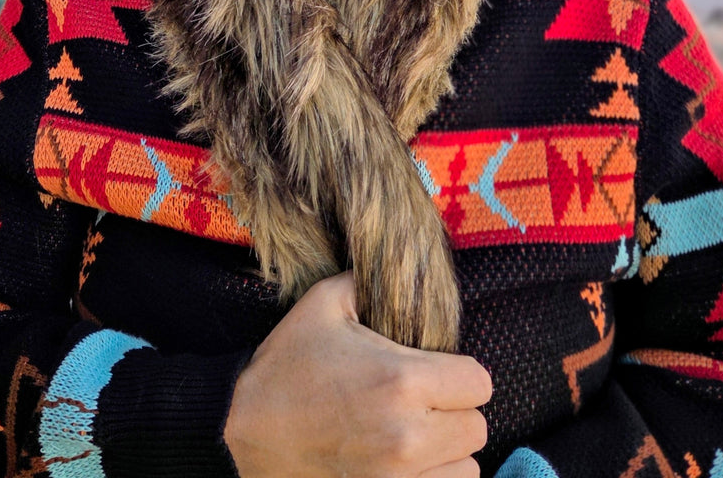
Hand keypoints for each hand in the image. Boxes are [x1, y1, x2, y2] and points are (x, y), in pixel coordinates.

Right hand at [224, 272, 490, 477]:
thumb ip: (367, 280)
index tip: (438, 368)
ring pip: (467, 469)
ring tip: (417, 432)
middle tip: (425, 399)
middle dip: (457, 410)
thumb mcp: (323, 304)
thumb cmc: (286, 365)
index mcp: (402, 381)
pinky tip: (406, 460)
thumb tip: (395, 265)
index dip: (462, 371)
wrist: (243, 430)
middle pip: (478, 428)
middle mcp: (409, 436)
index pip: (480, 382)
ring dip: (449, 450)